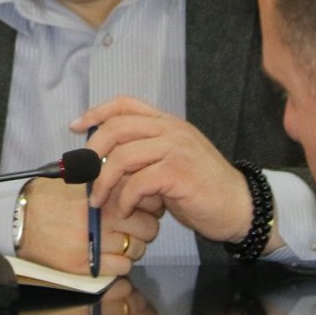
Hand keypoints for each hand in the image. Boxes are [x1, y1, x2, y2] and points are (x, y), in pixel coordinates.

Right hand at [16, 175, 158, 276]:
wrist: (19, 219)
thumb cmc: (47, 198)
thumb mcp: (79, 178)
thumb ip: (108, 180)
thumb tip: (136, 180)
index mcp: (106, 192)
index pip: (150, 201)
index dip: (149, 206)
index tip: (141, 208)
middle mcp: (105, 216)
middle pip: (149, 228)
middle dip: (143, 229)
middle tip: (129, 228)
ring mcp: (98, 241)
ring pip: (138, 250)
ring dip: (131, 248)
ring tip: (115, 243)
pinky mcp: (88, 264)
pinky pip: (123, 267)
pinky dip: (119, 264)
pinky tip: (106, 255)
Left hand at [76, 98, 280, 252]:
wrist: (239, 207)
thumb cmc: (201, 188)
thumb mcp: (171, 162)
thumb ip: (144, 154)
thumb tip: (104, 161)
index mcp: (167, 123)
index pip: (125, 104)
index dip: (96, 113)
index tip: (76, 127)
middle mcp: (171, 130)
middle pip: (116, 128)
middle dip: (92, 153)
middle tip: (83, 176)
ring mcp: (176, 149)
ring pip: (122, 157)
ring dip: (103, 182)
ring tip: (99, 201)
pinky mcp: (179, 173)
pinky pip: (137, 182)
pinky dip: (125, 199)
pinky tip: (126, 210)